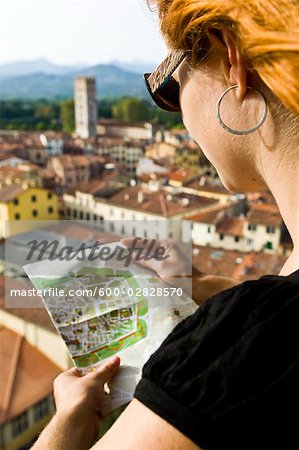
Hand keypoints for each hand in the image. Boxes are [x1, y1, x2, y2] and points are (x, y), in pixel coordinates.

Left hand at [53, 356, 119, 447]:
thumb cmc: (80, 397)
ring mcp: (78, 405)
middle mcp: (68, 392)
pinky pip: (99, 406)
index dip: (94, 366)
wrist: (78, 425)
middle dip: (103, 379)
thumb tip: (115, 360)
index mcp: (65, 379)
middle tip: (115, 372)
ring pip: (96, 394)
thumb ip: (106, 369)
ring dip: (106, 392)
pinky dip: (107, 403)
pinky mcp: (86, 415)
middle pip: (90, 382)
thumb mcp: (95, 378)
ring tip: (119, 384)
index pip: (81, 369)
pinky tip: (117, 398)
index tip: (106, 363)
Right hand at [121, 237, 239, 304]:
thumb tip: (133, 255)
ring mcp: (167, 259)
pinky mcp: (167, 269)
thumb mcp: (162, 267)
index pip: (146, 242)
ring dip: (137, 259)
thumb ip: (147, 260)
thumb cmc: (182, 276)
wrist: (197, 288)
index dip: (133, 242)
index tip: (121, 242)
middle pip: (146, 249)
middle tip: (119, 251)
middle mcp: (166, 250)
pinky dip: (144, 266)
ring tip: (123, 260)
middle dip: (133, 250)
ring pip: (148, 257)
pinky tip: (135, 270)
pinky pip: (152, 265)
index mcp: (166, 246)